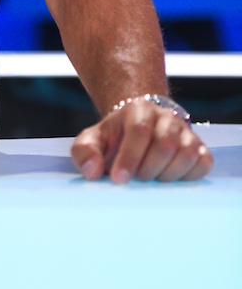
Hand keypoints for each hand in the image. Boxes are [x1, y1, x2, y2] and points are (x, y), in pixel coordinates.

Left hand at [71, 98, 212, 182]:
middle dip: (147, 169)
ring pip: (187, 154)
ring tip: (152, 177)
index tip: (118, 179)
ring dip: (168, 174)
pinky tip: (172, 177)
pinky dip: (190, 175)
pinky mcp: (200, 147)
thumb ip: (85, 152)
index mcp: (138, 110)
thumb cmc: (115, 137)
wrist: (139, 125)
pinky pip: (204, 162)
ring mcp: (186, 132)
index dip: (129, 157)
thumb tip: (92, 172)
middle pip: (165, 144)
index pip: (140, 131)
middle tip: (136, 177)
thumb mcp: (92, 139)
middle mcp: (166, 117)